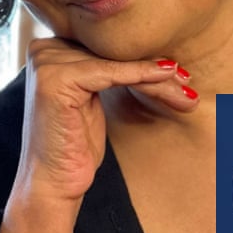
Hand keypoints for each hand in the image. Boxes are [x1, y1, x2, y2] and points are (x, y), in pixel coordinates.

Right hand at [0, 37, 198, 232]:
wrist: (52, 184)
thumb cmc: (74, 146)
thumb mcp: (92, 99)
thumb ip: (104, 70)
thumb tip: (152, 52)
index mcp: (49, 48)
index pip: (105, 48)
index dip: (143, 59)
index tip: (179, 72)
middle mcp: (43, 49)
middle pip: (112, 54)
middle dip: (154, 71)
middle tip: (188, 82)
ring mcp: (46, 62)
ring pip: (116, 63)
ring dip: (156, 79)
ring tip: (186, 90)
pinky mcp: (55, 78)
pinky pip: (109, 72)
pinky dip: (141, 75)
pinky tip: (166, 77)